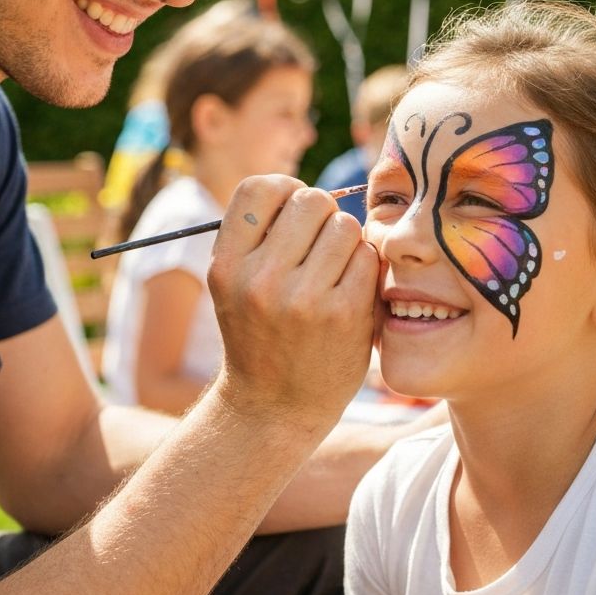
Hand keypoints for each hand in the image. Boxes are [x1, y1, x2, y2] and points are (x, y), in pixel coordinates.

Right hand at [207, 175, 377, 431]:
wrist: (274, 407)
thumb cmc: (259, 332)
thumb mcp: (234, 283)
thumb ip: (259, 233)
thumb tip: (305, 189)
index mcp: (226, 264)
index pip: (259, 187)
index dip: (284, 189)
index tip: (292, 211)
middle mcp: (259, 279)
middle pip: (311, 199)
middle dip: (322, 215)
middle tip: (319, 244)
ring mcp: (303, 298)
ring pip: (345, 225)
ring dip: (347, 241)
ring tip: (334, 269)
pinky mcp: (345, 314)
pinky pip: (368, 256)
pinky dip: (365, 267)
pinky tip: (351, 288)